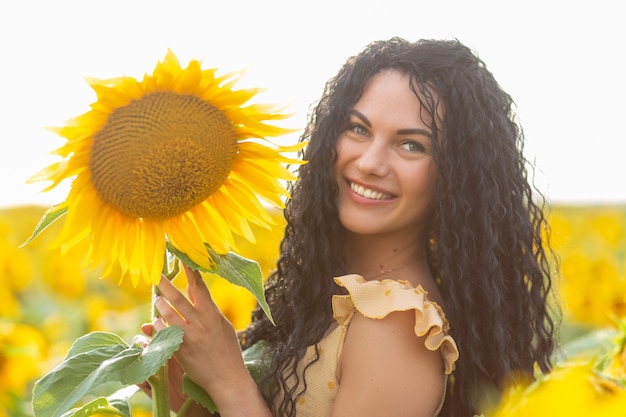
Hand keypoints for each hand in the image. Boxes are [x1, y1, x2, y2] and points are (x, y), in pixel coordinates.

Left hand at [152, 264, 263, 413]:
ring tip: (157, 300)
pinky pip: (163, 332)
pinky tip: (157, 324)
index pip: (199, 287)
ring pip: (166, 314)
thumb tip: (194, 292)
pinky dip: (158, 326)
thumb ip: (209, 309)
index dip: (190, 272)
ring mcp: (188, 336)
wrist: (226, 378)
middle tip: (156, 275)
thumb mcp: (223, 326)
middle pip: (177, 298)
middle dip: (165, 284)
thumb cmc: (228, 351)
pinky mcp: (179, 349)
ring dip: (159, 305)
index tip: (182, 258)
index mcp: (212, 314)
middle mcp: (200, 322)